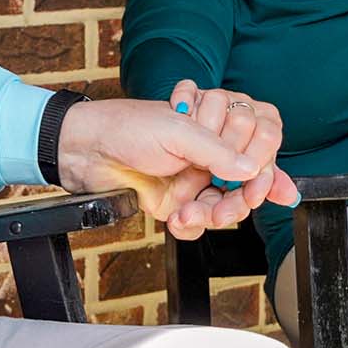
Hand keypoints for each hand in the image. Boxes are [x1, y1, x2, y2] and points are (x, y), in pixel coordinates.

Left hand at [56, 84, 297, 238]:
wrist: (84, 150)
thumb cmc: (125, 126)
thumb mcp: (175, 130)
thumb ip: (216, 150)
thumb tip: (252, 169)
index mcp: (216, 121)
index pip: (263, 142)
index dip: (264, 164)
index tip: (255, 180)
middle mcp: (210, 150)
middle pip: (249, 181)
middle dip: (238, 198)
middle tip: (225, 206)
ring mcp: (196, 176)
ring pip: (227, 205)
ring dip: (214, 215)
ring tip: (192, 213)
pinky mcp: (178, 201)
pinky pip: (200, 222)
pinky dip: (191, 225)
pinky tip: (178, 219)